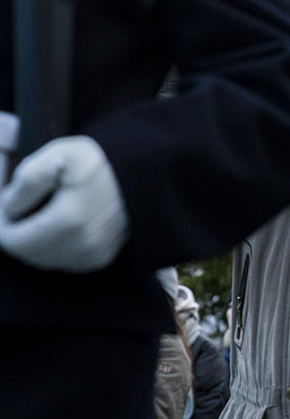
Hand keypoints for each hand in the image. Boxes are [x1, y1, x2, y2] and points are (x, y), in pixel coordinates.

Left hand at [0, 136, 128, 271]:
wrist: (146, 173)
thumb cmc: (101, 161)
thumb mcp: (58, 155)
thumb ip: (25, 182)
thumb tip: (8, 209)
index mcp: (67, 222)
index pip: (12, 241)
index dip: (2, 223)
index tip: (9, 203)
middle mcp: (81, 246)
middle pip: (26, 254)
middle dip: (17, 233)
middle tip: (22, 208)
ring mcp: (93, 256)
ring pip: (44, 260)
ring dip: (34, 242)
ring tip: (41, 215)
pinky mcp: (102, 258)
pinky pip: (64, 262)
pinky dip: (54, 248)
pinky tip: (59, 227)